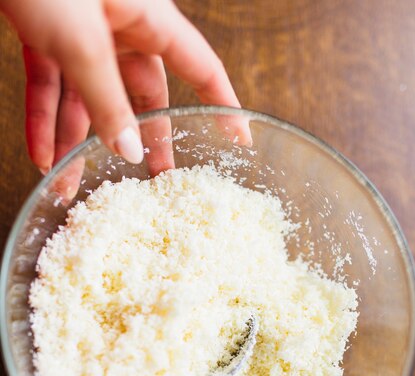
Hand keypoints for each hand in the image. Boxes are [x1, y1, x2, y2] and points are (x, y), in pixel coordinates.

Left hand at [1, 0, 240, 171]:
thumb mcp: (82, 42)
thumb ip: (107, 100)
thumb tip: (129, 151)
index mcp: (149, 18)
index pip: (200, 69)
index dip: (222, 105)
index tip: (238, 138)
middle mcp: (121, 27)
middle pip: (140, 96)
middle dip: (137, 140)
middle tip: (147, 179)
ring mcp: (84, 32)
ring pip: (87, 98)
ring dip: (75, 142)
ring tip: (69, 183)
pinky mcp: (47, 34)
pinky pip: (52, 87)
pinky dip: (46, 121)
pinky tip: (42, 155)